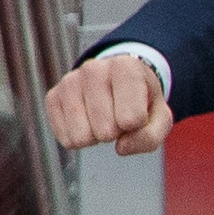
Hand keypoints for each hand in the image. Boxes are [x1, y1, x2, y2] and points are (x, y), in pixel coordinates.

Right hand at [45, 56, 172, 154]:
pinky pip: (65, 138)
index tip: (138, 112)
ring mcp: (69, 82)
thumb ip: (150, 136)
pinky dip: (80, 139)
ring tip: (104, 118)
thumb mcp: (160, 117)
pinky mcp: (53, 97)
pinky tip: (87, 121)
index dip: (137, 125)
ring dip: (97, 137)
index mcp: (126, 67)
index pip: (132, 119)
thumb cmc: (141, 101)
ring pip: (83, 136)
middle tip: (119, 116)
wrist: (119, 83)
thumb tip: (121, 147)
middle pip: (106, 130)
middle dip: (116, 132)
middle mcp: (94, 69)